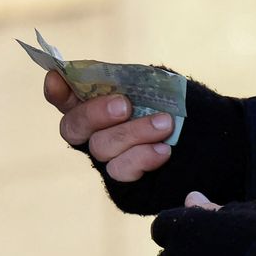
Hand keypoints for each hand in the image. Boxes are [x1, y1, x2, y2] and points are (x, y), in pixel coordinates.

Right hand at [43, 71, 174, 180]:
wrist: (198, 138)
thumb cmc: (172, 106)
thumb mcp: (153, 85)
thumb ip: (130, 80)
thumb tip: (115, 78)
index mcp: (94, 103)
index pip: (64, 97)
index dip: (56, 90)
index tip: (56, 78)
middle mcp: (92, 131)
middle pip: (73, 126)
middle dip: (95, 114)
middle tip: (124, 106)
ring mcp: (105, 156)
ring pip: (100, 147)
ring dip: (134, 132)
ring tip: (164, 124)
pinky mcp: (122, 178)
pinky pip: (120, 170)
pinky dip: (143, 157)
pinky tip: (162, 150)